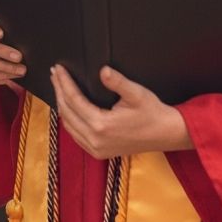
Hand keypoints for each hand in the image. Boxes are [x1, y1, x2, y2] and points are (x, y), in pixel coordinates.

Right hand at [0, 13, 25, 85]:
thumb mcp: (9, 28)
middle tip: (19, 57)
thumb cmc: (8, 35)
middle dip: (1, 51)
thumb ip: (11, 28)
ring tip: (20, 70)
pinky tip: (11, 77)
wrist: (4, 49)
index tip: (1, 34)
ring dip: (3, 67)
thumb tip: (22, 34)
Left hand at [50, 64, 192, 158]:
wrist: (167, 134)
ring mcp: (96, 149)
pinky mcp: (99, 153)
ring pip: (68, 124)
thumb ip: (117, 81)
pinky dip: (69, 119)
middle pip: (67, 111)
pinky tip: (68, 106)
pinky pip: (75, 135)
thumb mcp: (136, 93)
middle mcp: (95, 140)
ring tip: (58, 85)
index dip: (64, 82)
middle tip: (54, 73)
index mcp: (101, 125)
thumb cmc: (152, 112)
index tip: (58, 68)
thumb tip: (102, 70)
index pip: (73, 99)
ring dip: (62, 103)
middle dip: (59, 90)